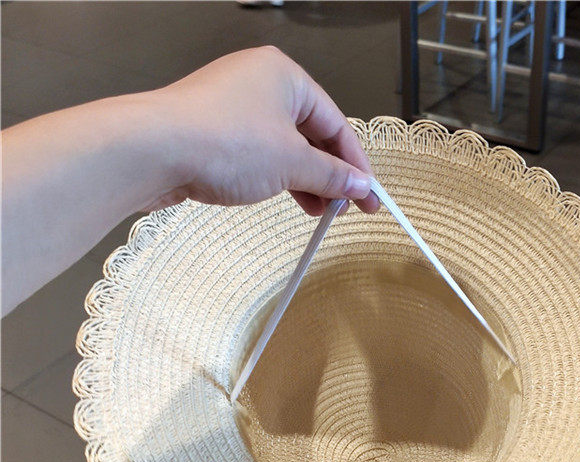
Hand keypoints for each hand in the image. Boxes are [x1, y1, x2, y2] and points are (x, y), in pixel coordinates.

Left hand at [146, 46, 378, 215]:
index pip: (337, 123)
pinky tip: (291, 199)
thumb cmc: (220, 142)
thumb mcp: (292, 163)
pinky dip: (280, 177)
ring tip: (321, 211)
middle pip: (312, 134)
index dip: (356, 164)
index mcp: (285, 76)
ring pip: (286, 147)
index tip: (368, 195)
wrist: (153, 151)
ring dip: (307, 181)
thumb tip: (357, 185)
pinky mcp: (216, 132)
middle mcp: (260, 84)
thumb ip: (331, 176)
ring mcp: (235, 108)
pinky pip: (261, 155)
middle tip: (347, 207)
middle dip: (331, 174)